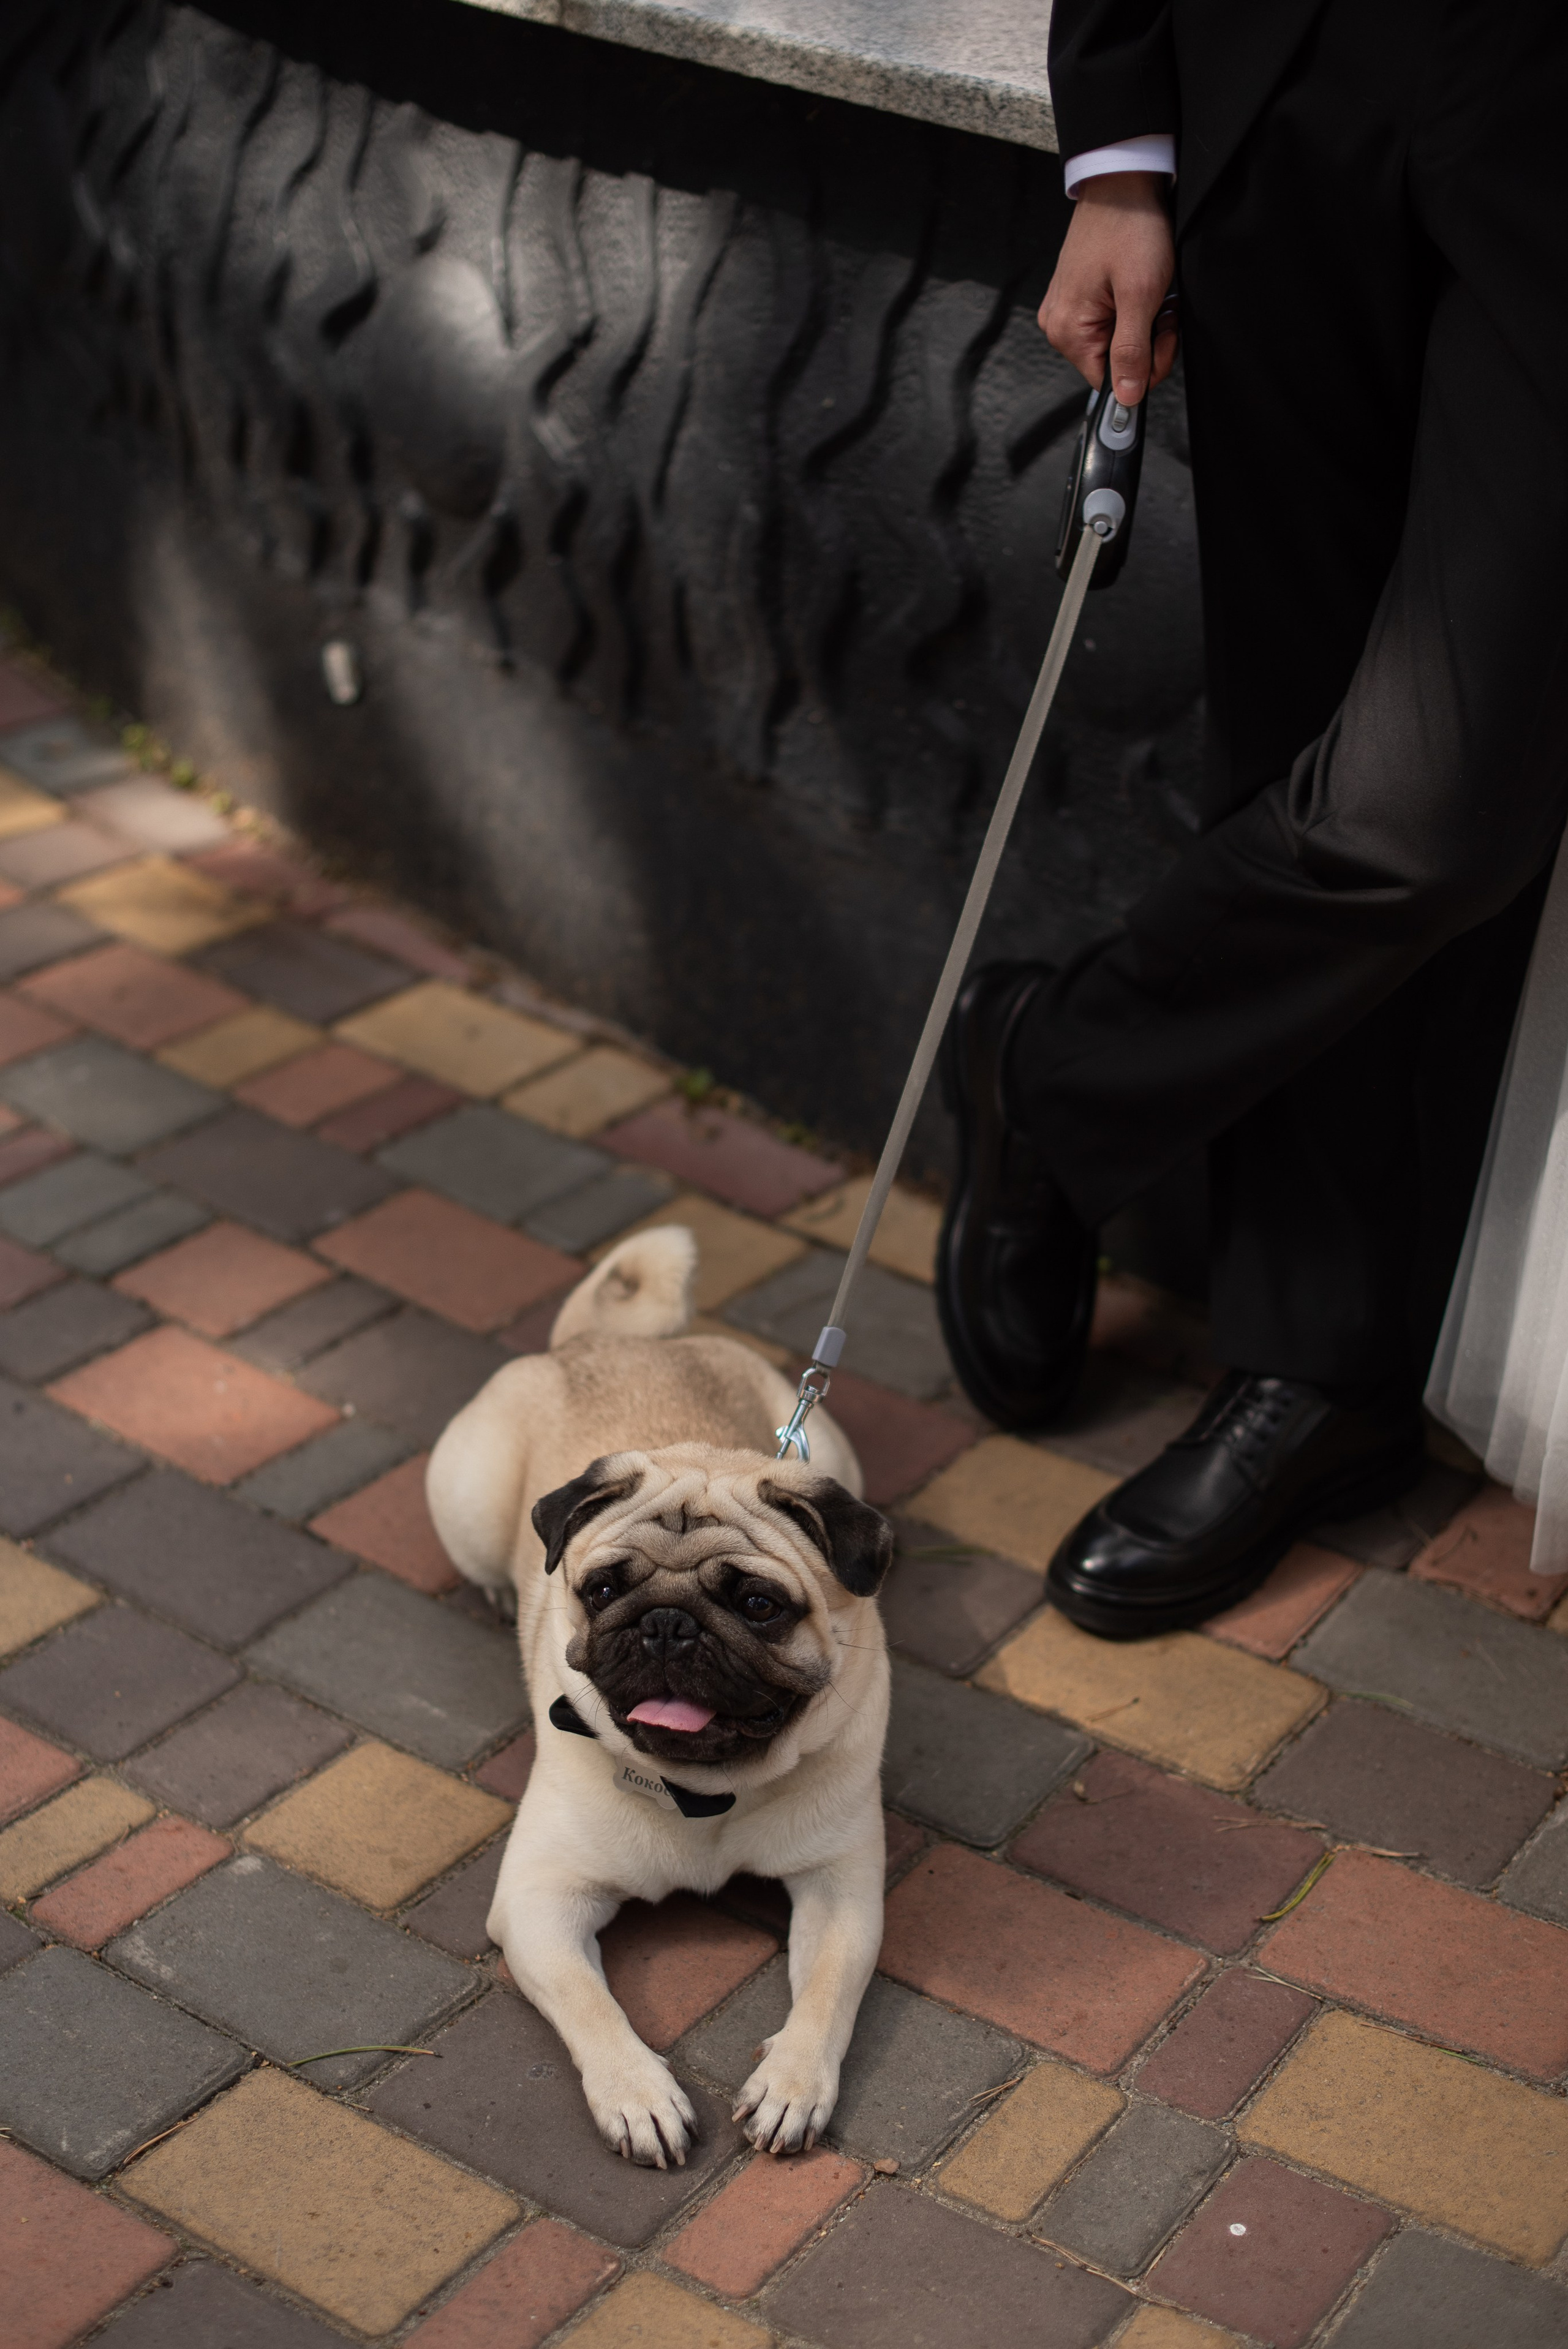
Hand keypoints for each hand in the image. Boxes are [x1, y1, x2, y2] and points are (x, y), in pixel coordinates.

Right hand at [1039, 171, 1177, 404]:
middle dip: (1146, 342)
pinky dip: (1132, 309)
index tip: (1163, 334)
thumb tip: (1127, 398)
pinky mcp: (1077, 295)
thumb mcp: (1140, 295)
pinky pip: (1110, 321)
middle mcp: (1060, 325)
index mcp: (1068, 332)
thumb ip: (1132, 352)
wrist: (1123, 182)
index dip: (1144, 367)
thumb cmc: (1130, 228)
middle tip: (1161, 307)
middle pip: (1113, 364)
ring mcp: (1066, 309)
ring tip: (1152, 290)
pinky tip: (1140, 285)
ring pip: (1116, 343)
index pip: (1109, 383)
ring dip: (1143, 324)